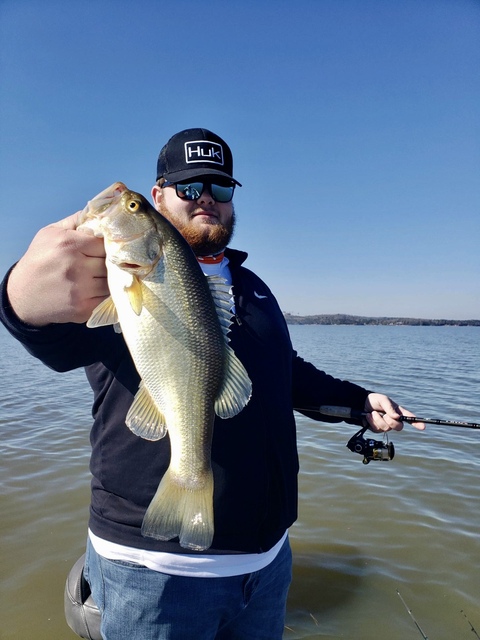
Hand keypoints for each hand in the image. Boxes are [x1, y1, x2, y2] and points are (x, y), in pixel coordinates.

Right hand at [7, 211, 108, 325]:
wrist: (23, 296)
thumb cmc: (38, 261)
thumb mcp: (49, 233)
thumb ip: (74, 221)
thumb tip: (97, 211)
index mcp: (69, 244)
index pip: (104, 242)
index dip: (107, 244)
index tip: (105, 247)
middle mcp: (76, 266)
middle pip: (110, 261)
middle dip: (110, 261)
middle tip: (105, 262)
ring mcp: (81, 289)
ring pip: (112, 280)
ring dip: (110, 278)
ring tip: (102, 276)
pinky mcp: (85, 307)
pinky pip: (107, 298)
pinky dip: (106, 293)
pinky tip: (98, 289)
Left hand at [364, 393, 425, 431]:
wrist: (360, 404)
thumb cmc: (374, 400)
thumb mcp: (382, 399)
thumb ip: (389, 407)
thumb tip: (396, 416)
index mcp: (397, 411)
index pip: (409, 417)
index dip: (416, 423)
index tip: (423, 426)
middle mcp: (393, 419)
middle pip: (399, 427)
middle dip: (390, 421)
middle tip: (384, 414)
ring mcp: (385, 425)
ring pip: (386, 428)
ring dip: (378, 420)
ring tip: (373, 413)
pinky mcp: (377, 429)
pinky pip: (377, 430)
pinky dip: (372, 422)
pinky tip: (369, 416)